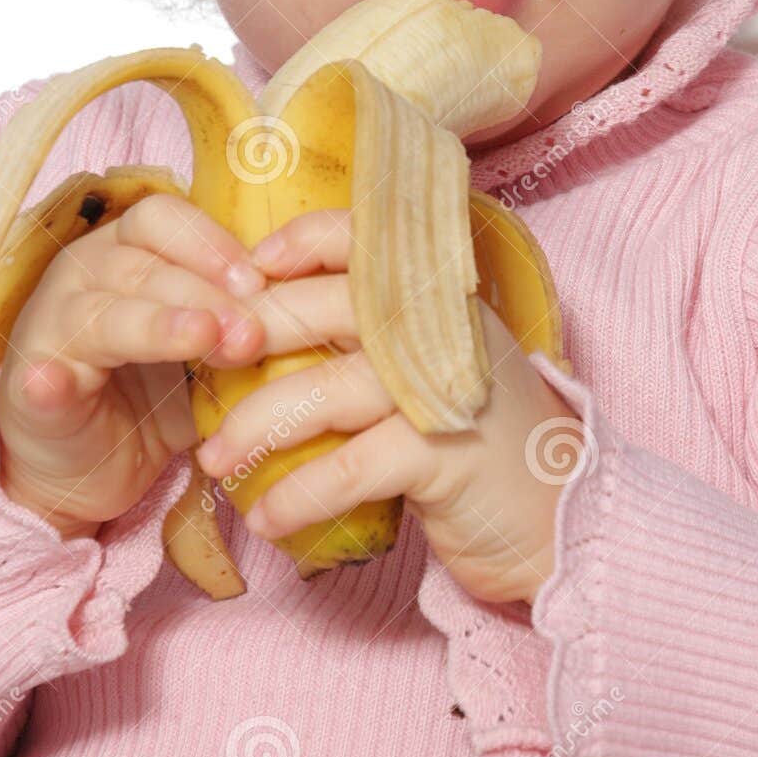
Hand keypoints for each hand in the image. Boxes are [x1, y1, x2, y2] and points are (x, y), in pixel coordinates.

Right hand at [0, 194, 268, 537]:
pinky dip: (49, 379)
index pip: (163, 219)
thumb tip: (309, 308)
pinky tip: (58, 381)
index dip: (211, 245)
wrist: (93, 463)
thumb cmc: (155, 387)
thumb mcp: (206, 346)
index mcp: (126, 249)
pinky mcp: (30, 389)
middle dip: (204, 294)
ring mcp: (51, 328)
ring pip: (103, 314)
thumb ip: (240, 319)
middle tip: (251, 332)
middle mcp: (83, 274)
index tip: (259, 282)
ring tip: (200, 340)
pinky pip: (40, 378)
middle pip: (141, 264)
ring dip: (157, 325)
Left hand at [195, 208, 586, 605]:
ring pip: (327, 389)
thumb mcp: (429, 367)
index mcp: (433, 296)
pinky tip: (267, 518)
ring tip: (216, 462)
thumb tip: (269, 318)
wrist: (558, 514)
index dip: (298, 243)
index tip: (247, 271)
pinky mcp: (444, 454)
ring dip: (258, 426)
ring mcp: (443, 389)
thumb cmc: (475, 436)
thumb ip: (373, 334)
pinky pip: (351, 466)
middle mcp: (440, 328)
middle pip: (325, 308)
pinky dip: (300, 492)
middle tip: (199, 372)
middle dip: (250, 339)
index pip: (360, 238)